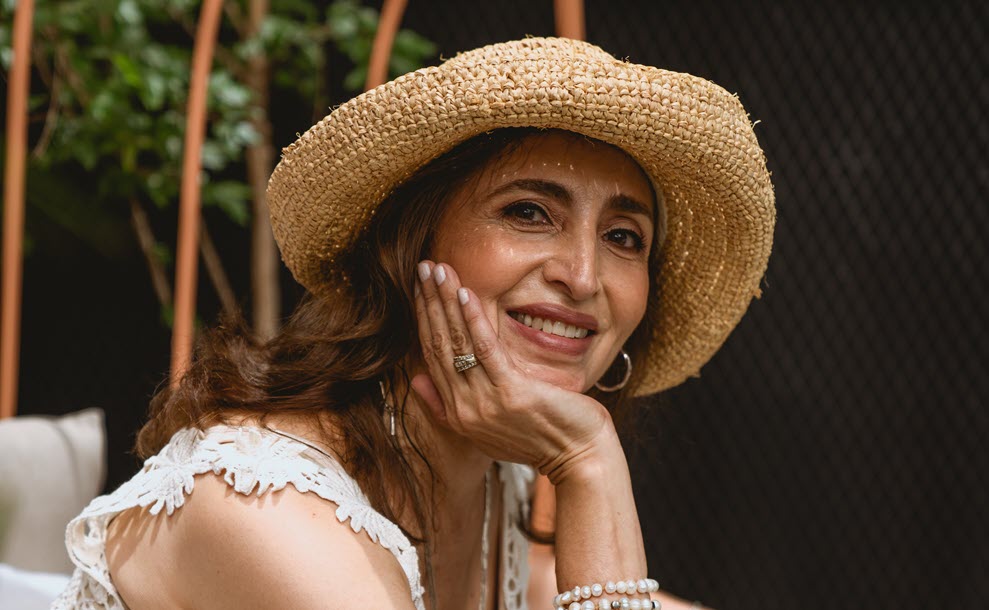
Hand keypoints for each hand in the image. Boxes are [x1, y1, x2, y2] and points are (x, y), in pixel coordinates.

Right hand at [411, 260, 615, 482]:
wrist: (578, 459)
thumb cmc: (540, 440)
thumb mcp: (486, 429)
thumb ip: (447, 406)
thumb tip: (416, 380)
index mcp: (457, 414)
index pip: (431, 356)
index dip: (424, 318)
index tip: (420, 287)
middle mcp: (465, 409)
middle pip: (439, 345)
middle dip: (430, 302)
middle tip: (423, 267)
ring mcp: (486, 402)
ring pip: (457, 342)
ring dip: (446, 301)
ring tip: (438, 270)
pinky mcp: (511, 393)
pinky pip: (485, 349)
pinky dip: (473, 320)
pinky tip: (466, 293)